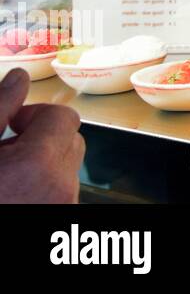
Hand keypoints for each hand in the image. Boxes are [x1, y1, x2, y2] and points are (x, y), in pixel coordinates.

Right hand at [0, 70, 84, 203]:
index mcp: (37, 165)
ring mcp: (62, 210)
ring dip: (41, 164)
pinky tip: (10, 194)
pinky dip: (42, 187)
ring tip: (4, 176)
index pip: (64, 118)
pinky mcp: (59, 222)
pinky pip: (61, 192)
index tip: (12, 125)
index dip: (36, 115)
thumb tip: (17, 79)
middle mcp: (59, 189)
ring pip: (67, 168)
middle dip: (40, 138)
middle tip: (4, 150)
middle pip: (71, 141)